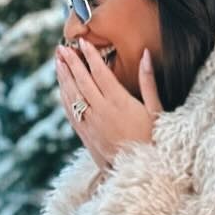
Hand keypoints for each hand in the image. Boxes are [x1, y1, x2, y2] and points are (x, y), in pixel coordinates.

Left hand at [54, 39, 161, 167]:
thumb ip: (148, 81)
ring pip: (72, 96)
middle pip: (81, 82)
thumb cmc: (154, 139)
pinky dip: (64, 98)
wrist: (141, 171)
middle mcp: (102, 111)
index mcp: (120, 102)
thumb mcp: (156, 109)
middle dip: (70, 63)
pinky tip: (61, 88)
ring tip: (57, 62)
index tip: (82, 42)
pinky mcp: (86, 136)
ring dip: (63, 78)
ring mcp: (92, 124)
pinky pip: (71, 113)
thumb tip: (146, 54)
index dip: (90, 56)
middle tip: (61, 48)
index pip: (100, 73)